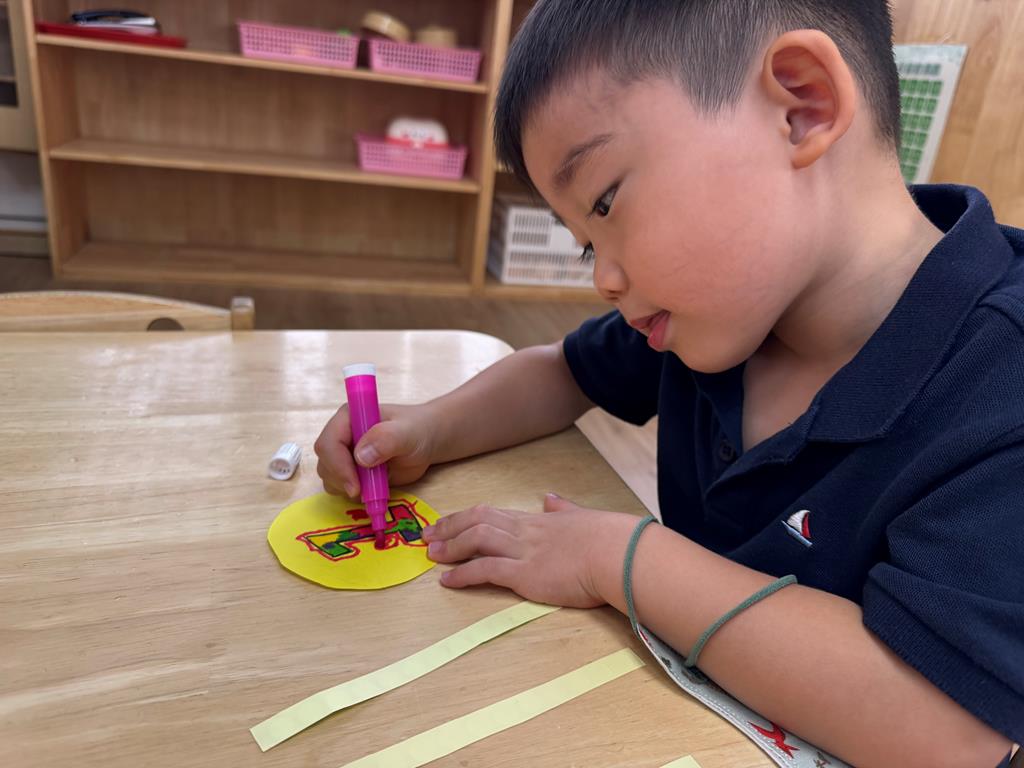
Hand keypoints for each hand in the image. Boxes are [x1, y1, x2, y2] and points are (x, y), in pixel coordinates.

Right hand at [314, 403, 436, 496]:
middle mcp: (341, 435)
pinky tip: (374, 488)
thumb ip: (387, 439)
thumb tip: (361, 457)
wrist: (426, 441)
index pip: (329, 443)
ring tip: (376, 484)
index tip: (355, 486)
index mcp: (349, 418)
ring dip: (347, 488)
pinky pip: (340, 487)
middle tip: (364, 491)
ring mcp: (344, 454)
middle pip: (325, 463)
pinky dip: (353, 494)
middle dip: (342, 480)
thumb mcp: (408, 432)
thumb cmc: (417, 430)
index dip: (337, 466)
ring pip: (330, 478)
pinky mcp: (350, 471)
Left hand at [422, 494, 636, 607]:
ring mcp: (524, 552)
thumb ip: (564, 510)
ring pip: (477, 540)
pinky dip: (463, 574)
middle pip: (478, 521)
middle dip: (449, 527)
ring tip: (432, 556)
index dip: (466, 518)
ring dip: (451, 547)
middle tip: (427, 537)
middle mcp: (526, 532)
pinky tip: (447, 581)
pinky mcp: (526, 575)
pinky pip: (486, 570)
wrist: (620, 554)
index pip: (493, 513)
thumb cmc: (609, 540)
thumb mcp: (581, 518)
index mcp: (538, 521)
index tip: (447, 523)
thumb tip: (552, 498)